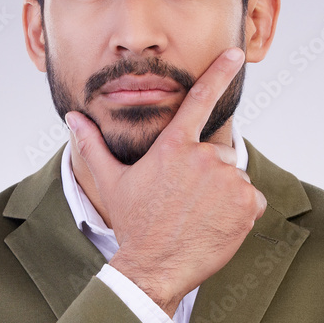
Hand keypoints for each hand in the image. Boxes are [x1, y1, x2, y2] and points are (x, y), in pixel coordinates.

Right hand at [66, 47, 266, 315]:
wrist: (154, 268)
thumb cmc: (133, 225)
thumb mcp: (112, 183)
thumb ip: (93, 146)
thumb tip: (72, 118)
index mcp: (174, 147)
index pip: (199, 100)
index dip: (220, 73)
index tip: (238, 54)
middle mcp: (204, 158)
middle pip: (216, 155)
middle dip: (206, 175)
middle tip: (184, 203)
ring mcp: (228, 180)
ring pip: (233, 180)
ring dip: (222, 195)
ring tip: (198, 218)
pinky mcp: (247, 204)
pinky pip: (251, 200)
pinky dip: (240, 213)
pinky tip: (216, 227)